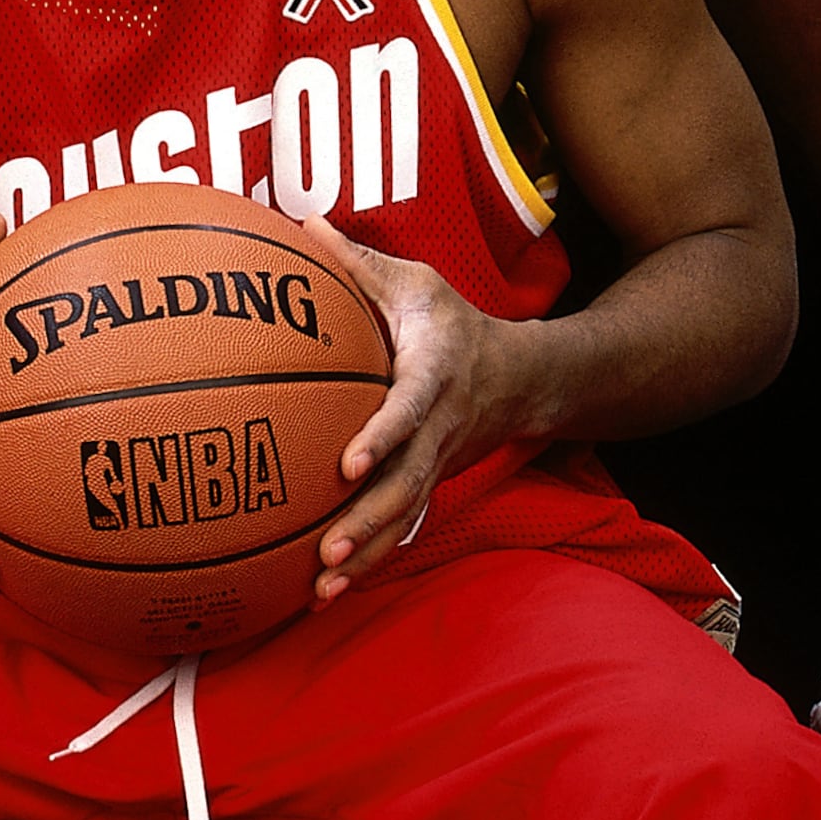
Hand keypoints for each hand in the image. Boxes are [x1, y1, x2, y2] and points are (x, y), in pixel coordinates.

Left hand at [293, 222, 535, 596]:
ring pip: (404, 516)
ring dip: (367, 554)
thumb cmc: (452, 323)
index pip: (409, 408)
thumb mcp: (414, 283)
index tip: (347, 464)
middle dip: (369, 522)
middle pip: (408, 483)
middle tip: (327, 554)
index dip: (382, 436)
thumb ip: (356, 262)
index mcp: (434, 374)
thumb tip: (298, 225)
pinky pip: (401, 527)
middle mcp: (440, 428)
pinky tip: (327, 594)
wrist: (521, 375)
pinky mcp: (431, 484)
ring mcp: (438, 463)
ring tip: (323, 591)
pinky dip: (370, 558)